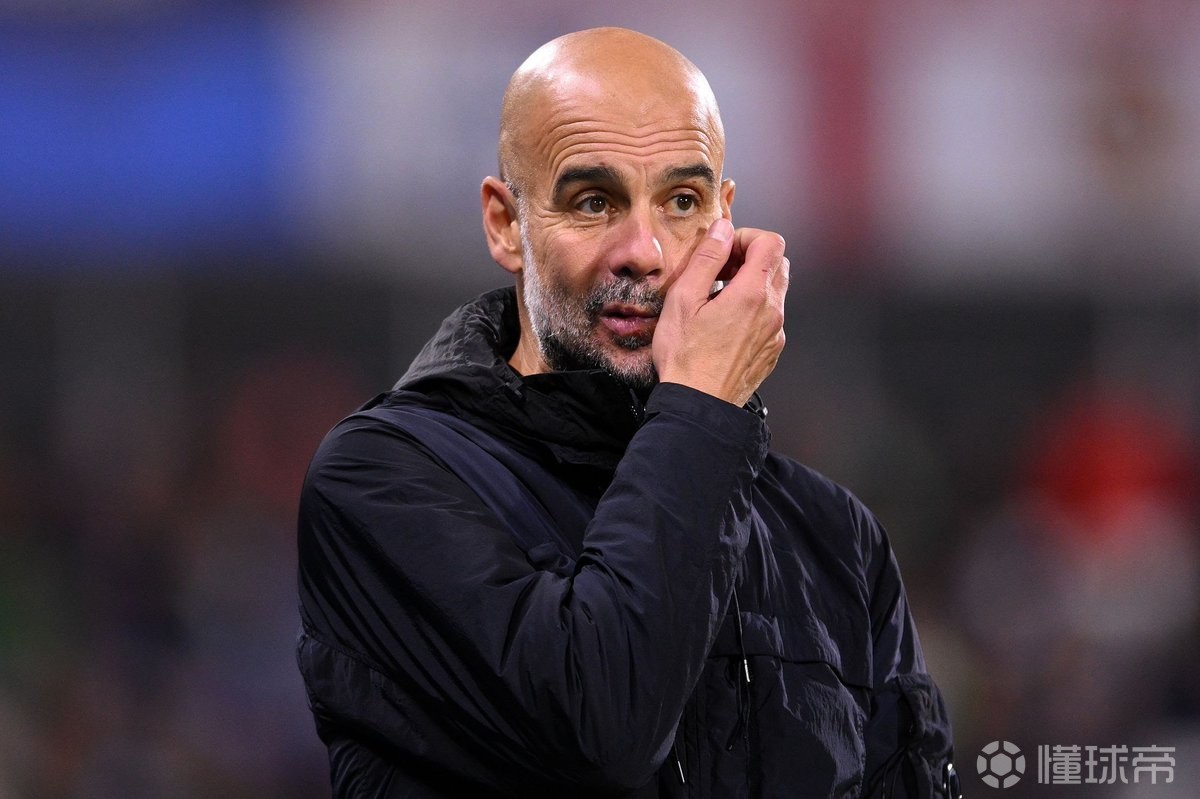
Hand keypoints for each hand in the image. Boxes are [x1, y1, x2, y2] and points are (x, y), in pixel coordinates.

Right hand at [653, 218, 788, 406]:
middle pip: (778, 263)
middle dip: (750, 257)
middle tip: (721, 270)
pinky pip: (771, 318)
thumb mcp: (684, 300)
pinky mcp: (772, 351)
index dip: (745, 237)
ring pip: (775, 291)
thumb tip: (721, 229)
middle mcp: (772, 312)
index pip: (770, 242)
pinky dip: (753, 310)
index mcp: (752, 294)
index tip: (723, 250)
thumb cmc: (686, 358)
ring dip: (751, 284)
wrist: (699, 406)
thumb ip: (707, 258)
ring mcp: (775, 333)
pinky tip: (725, 324)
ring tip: (719, 299)